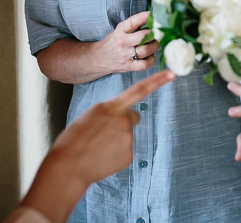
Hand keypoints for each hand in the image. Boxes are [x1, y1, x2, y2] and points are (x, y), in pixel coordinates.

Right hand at [20, 70, 174, 222]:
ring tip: (98, 147)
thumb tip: (121, 117)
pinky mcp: (128, 156)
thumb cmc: (74, 139)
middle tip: (105, 133)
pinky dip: (116, 154)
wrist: (68, 166)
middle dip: (124, 122)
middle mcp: (123, 121)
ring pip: (127, 135)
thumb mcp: (90, 116)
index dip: (157, 81)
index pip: (139, 90)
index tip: (172, 74)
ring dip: (116, 140)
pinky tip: (102, 157)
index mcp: (110, 107)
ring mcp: (127, 139)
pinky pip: (125, 151)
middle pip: (133, 116)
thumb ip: (109, 113)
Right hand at [96, 12, 158, 73]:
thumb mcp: (120, 30)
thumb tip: (152, 20)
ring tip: (155, 44)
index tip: (152, 15)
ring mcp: (126, 55)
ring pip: (146, 50)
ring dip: (154, 46)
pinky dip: (151, 60)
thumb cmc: (114, 42)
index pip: (132, 22)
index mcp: (120, 31)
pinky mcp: (129, 66)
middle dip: (154, 34)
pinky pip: (145, 64)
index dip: (144, 18)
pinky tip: (150, 56)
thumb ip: (133, 26)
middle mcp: (123, 42)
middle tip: (158, 33)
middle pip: (143, 36)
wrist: (99, 58)